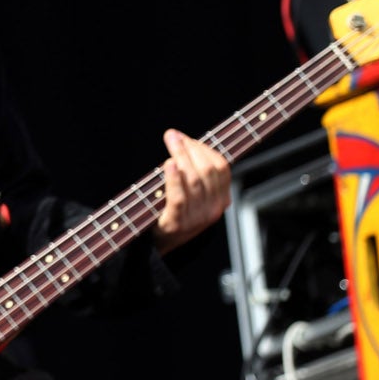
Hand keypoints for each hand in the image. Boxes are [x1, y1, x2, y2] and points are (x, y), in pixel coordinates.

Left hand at [154, 128, 230, 251]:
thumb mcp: (192, 194)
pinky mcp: (176, 223)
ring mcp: (196, 218)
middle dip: (190, 148)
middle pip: (208, 171)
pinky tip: (168, 163)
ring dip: (181, 155)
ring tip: (170, 141)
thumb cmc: (172, 211)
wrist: (157, 244)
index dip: (204, 149)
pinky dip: (174, 178)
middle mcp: (213, 209)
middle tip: (173, 135)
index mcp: (220, 200)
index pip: (221, 168)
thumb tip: (183, 139)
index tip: (186, 138)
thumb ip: (194, 172)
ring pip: (194, 180)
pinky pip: (179, 197)